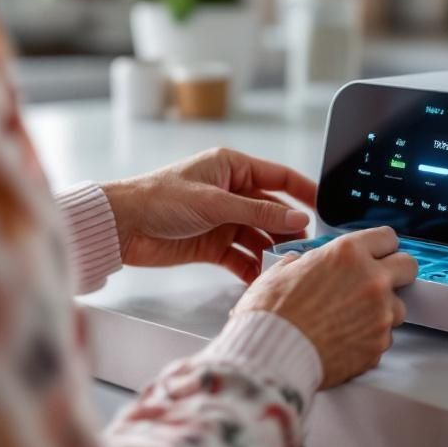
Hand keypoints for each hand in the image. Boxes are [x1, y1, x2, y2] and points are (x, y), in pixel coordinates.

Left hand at [101, 148, 316, 281]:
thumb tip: (298, 217)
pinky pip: (240, 256)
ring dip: (271, 251)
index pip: (279, 177)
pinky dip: (251, 267)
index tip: (326, 207)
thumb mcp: (215, 202)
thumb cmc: (159, 199)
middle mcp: (230, 192)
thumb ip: (259, 211)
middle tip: (307, 249)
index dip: (304, 191)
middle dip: (289, 229)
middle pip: (272, 211)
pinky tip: (262, 279)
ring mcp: (222, 219)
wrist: (121, 227)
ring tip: (286, 268)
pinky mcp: (211, 245)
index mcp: (232, 167)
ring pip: (258, 235)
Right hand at [233, 226, 418, 388]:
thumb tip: (303, 263)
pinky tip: (345, 339)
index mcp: (348, 254)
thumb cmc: (272, 314)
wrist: (272, 354)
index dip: (380, 246)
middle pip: (408, 267)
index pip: (387, 237)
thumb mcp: (281, 270)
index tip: (378, 253)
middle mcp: (372, 280)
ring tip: (350, 318)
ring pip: (398, 306)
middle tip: (375, 281)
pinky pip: (383, 337)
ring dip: (381, 310)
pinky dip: (369, 338)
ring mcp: (379, 314)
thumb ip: (304, 261)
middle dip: (395, 272)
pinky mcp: (378, 345)